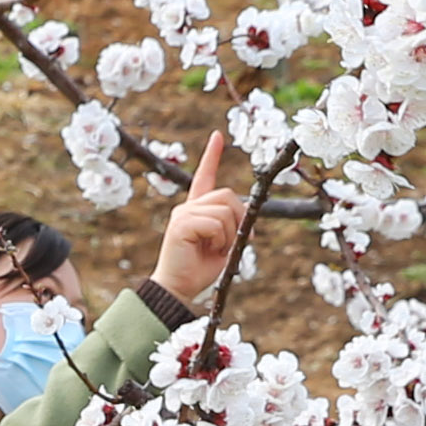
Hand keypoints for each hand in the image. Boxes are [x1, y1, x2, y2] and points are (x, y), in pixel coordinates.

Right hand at [151, 131, 249, 306]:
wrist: (178, 289)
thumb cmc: (199, 270)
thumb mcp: (224, 245)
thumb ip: (233, 226)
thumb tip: (247, 217)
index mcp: (197, 209)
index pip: (204, 176)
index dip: (212, 156)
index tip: (217, 136)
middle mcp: (188, 207)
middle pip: (228, 196)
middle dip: (239, 219)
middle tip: (233, 242)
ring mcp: (183, 213)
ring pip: (225, 211)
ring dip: (229, 235)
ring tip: (215, 250)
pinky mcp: (181, 224)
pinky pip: (215, 223)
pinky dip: (220, 240)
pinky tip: (207, 250)